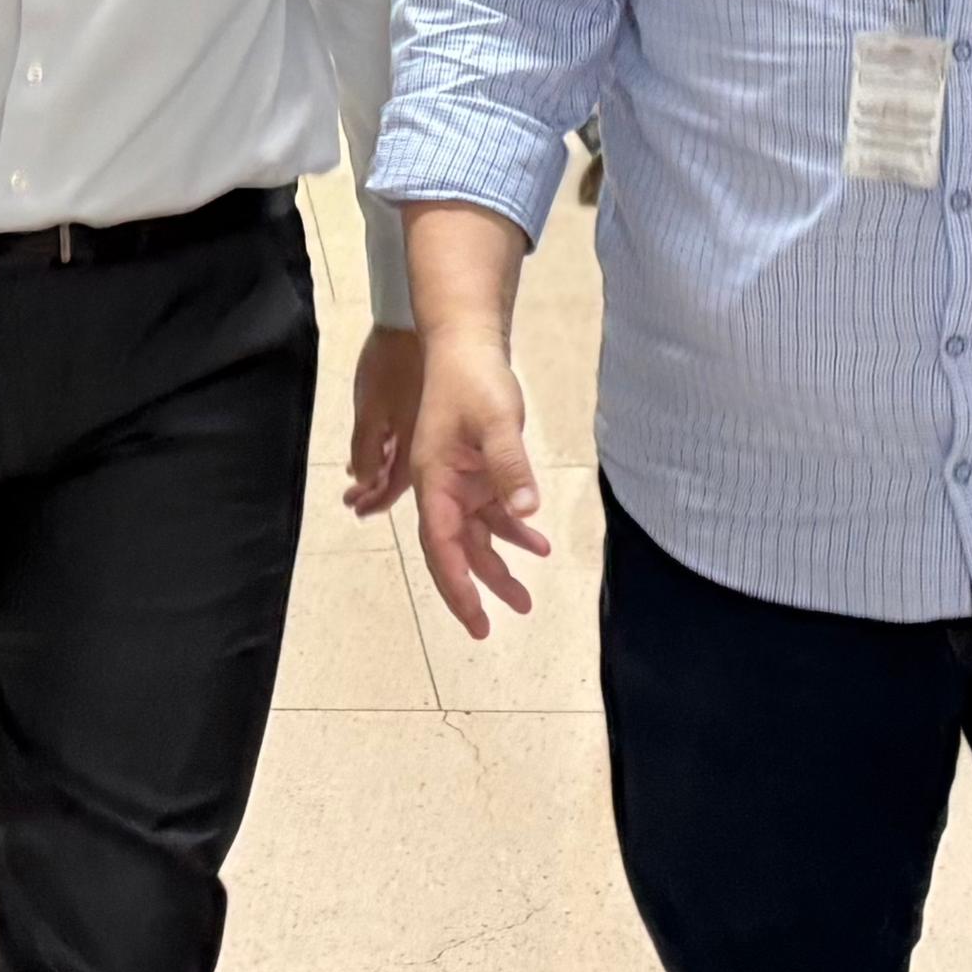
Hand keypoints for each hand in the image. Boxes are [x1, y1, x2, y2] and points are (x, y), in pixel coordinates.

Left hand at [338, 323, 423, 515]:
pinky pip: (406, 438)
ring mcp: (430, 424)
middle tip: (353, 499)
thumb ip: (366, 448)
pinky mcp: (426, 407)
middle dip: (375, 489)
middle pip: (401, 476)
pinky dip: (387, 448)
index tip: (357, 510)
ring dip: (379, 470)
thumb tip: (364, 480)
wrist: (414, 324)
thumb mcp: (371, 410)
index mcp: (419, 447)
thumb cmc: (390, 366)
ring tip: (358, 478)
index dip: (376, 500)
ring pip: (403, 458)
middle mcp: (429, 442)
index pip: (396, 486)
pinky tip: (376, 446)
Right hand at [407, 336, 550, 636]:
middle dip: (473, 589)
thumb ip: (510, 467)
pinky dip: (513, 531)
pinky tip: (538, 545)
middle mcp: (440, 487)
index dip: (456, 586)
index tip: (475, 618)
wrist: (467, 344)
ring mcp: (459, 481)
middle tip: (491, 627)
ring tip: (525, 600)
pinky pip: (492, 513)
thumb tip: (526, 513)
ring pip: (474, 537)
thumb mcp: (496, 421)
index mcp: (433, 480)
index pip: (441, 546)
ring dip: (496, 567)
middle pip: (454, 551)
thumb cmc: (473, 379)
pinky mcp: (477, 471)